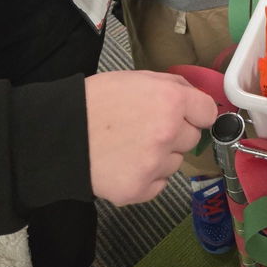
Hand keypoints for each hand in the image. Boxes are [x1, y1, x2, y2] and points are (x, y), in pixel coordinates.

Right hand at [85, 71, 216, 204]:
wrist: (58, 134)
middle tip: (146, 129)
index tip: (185, 114)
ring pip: (176, 162)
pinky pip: (159, 184)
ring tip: (131, 146)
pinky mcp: (139, 189)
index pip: (207, 112)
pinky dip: (147, 177)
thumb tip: (196, 99)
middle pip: (192, 138)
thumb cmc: (97, 100)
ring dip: (161, 156)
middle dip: (175, 133)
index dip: (195, 112)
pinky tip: (125, 164)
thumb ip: (172, 86)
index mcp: (171, 101)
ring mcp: (155, 164)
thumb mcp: (137, 78)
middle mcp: (169, 133)